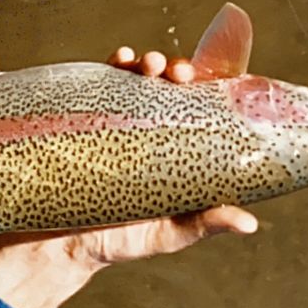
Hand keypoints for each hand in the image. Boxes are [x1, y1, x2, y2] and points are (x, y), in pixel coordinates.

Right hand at [0, 46, 256, 307]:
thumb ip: (203, 224)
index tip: (211, 80)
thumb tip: (247, 223)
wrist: (60, 247)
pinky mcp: (83, 123)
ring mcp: (113, 124)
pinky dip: (108, 67)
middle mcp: (145, 131)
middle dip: (174, 69)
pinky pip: (95, 88)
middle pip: (166, 87)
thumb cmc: (120, 241)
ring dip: (143, 62)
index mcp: (173, 150)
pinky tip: (117, 59)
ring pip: (133, 80)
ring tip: (146, 64)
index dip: (207, 85)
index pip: (196, 107)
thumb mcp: (168, 234)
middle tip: (177, 73)